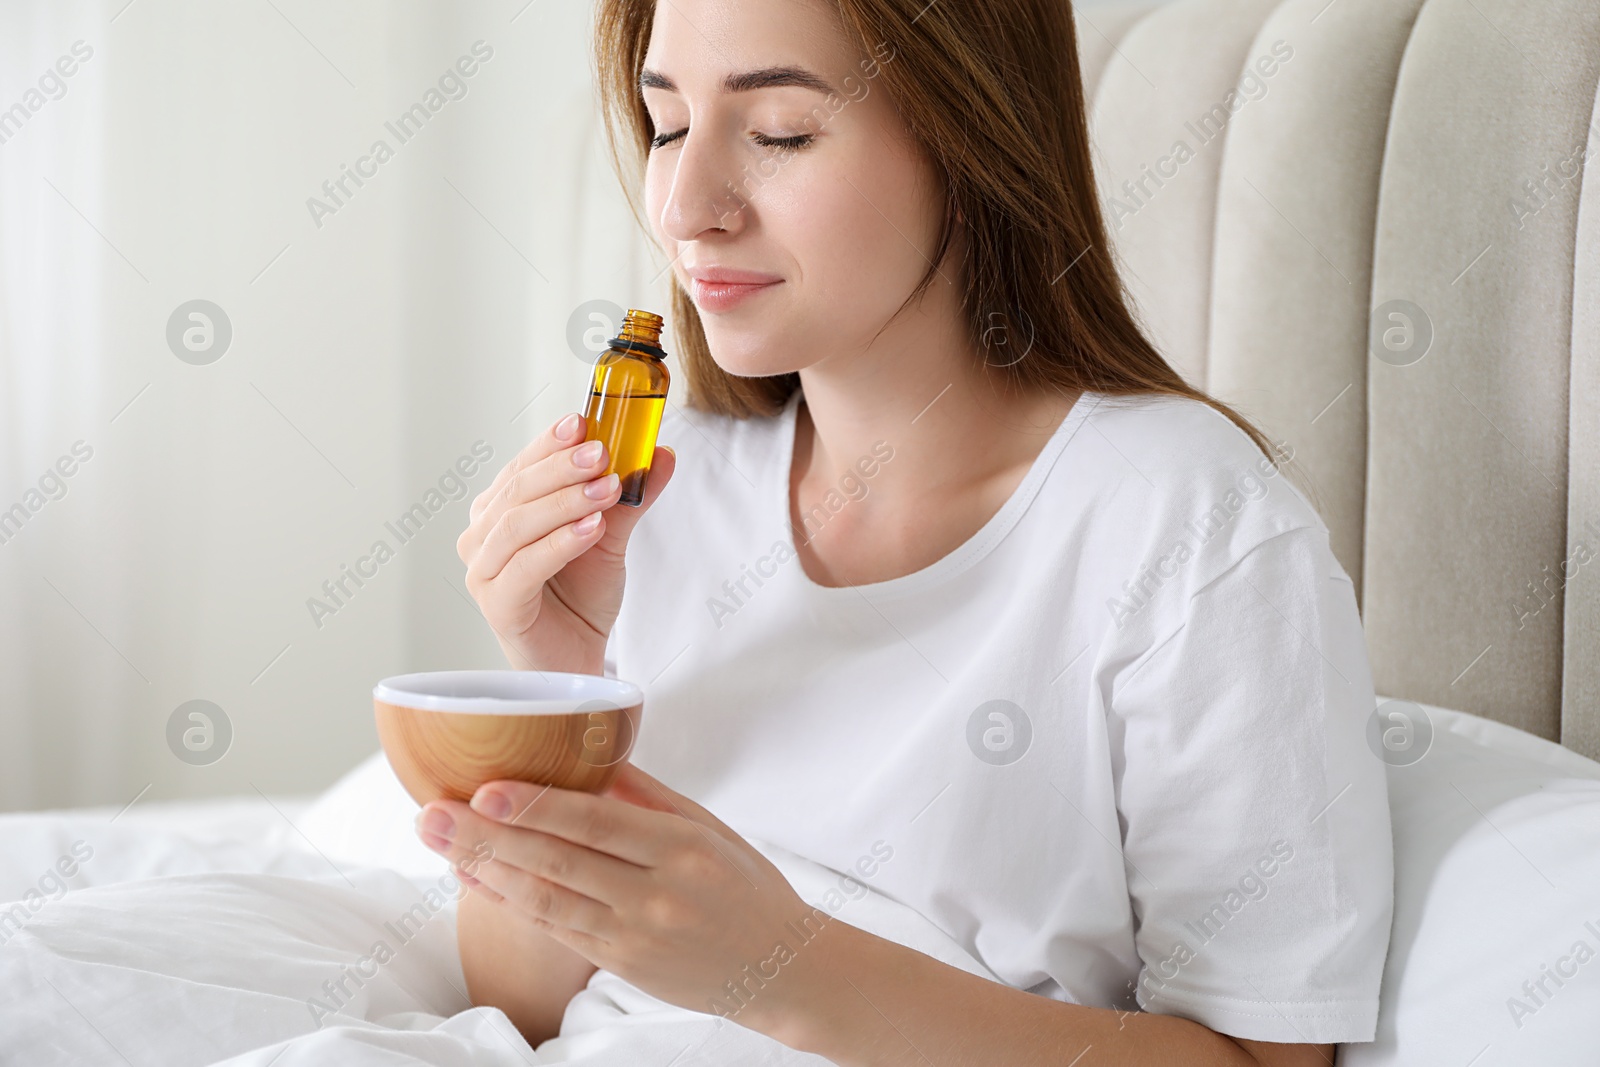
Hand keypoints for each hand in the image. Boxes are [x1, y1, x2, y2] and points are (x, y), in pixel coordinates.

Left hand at [414, 764, 823, 1031]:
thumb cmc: (748, 887)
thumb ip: (646, 796)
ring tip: (439, 843)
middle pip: (558, 862)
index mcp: (683, 848)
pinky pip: (554, 929)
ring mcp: (635, 935)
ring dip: (485, 871)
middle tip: (432, 813)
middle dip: (487, 837)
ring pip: (546, 900)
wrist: (781, 969)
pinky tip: (476, 879)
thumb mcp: (710, 828)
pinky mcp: (621, 964)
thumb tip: (586, 758)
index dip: (537, 808)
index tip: (485, 789)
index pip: (598, 824)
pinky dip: (509, 903)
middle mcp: (656, 895)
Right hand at [456, 412, 674, 672]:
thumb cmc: (581, 596)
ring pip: (517, 524)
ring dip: (565, 502)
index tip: (583, 421)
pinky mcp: (497, 605)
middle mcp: (483, 536)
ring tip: (606, 489)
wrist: (578, 658)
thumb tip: (663, 453)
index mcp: (500, 510)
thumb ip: (630, 497)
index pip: (522, 466)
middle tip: (602, 454)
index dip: (550, 442)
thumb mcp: (610, 536)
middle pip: (517, 490)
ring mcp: (483, 571)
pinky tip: (591, 528)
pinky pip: (524, 567)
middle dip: (562, 468)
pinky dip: (559, 543)